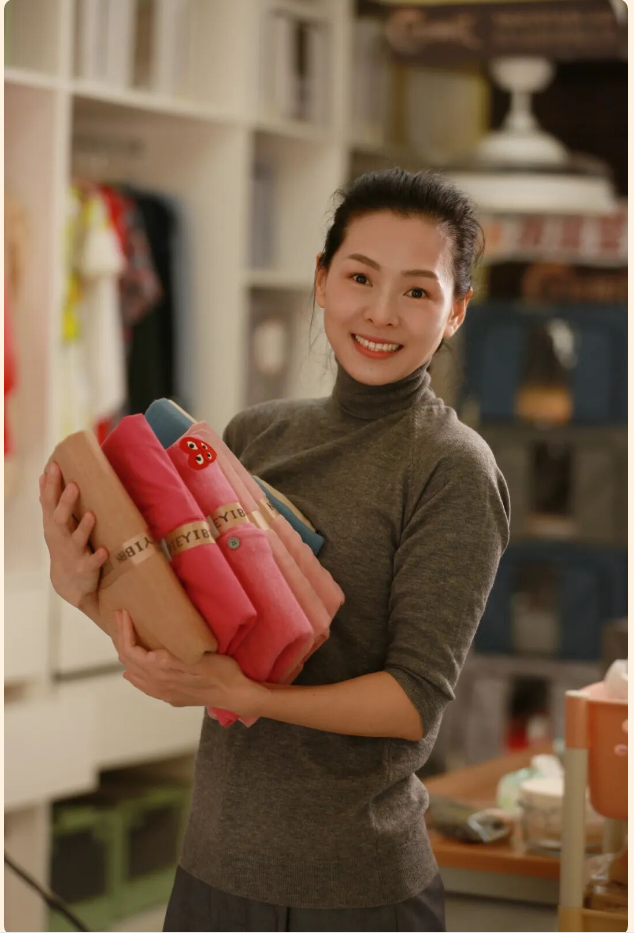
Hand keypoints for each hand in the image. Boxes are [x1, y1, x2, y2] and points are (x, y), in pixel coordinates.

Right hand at [39, 462, 108, 609]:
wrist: (69, 584)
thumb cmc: (64, 546)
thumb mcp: (54, 524)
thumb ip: (50, 501)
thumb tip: (42, 475)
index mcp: (54, 525)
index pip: (49, 502)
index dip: (51, 485)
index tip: (54, 466)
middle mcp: (60, 537)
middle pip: (60, 518)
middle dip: (66, 502)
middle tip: (73, 485)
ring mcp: (72, 553)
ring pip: (76, 540)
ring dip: (83, 528)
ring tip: (92, 515)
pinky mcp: (85, 568)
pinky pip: (91, 563)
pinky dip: (97, 557)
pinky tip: (104, 551)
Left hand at [113, 609, 267, 715]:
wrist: (233, 693)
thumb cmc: (220, 670)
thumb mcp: (197, 657)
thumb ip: (171, 659)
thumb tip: (149, 656)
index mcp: (161, 671)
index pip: (131, 650)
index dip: (124, 631)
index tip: (123, 613)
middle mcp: (157, 683)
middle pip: (128, 661)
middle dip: (121, 638)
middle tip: (119, 619)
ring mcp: (162, 692)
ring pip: (133, 673)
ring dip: (125, 656)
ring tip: (124, 638)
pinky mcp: (169, 697)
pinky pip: (142, 686)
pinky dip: (133, 675)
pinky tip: (132, 673)